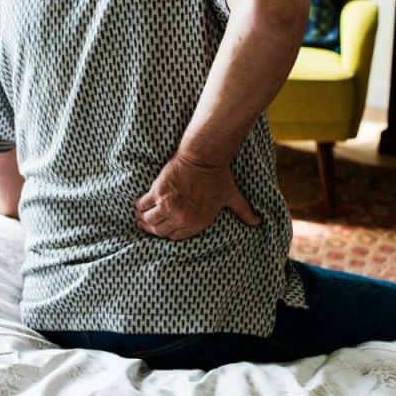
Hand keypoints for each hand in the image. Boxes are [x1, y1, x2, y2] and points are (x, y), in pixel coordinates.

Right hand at [134, 153, 260, 240]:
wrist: (204, 158)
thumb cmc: (219, 177)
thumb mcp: (232, 197)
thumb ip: (243, 211)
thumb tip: (258, 222)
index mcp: (197, 223)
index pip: (175, 237)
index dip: (166, 234)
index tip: (160, 230)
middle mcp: (182, 218)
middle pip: (160, 231)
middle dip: (152, 229)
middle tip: (146, 225)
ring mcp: (169, 206)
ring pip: (150, 220)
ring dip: (143, 220)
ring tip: (140, 217)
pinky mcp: (158, 193)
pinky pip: (143, 206)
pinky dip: (139, 207)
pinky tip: (138, 207)